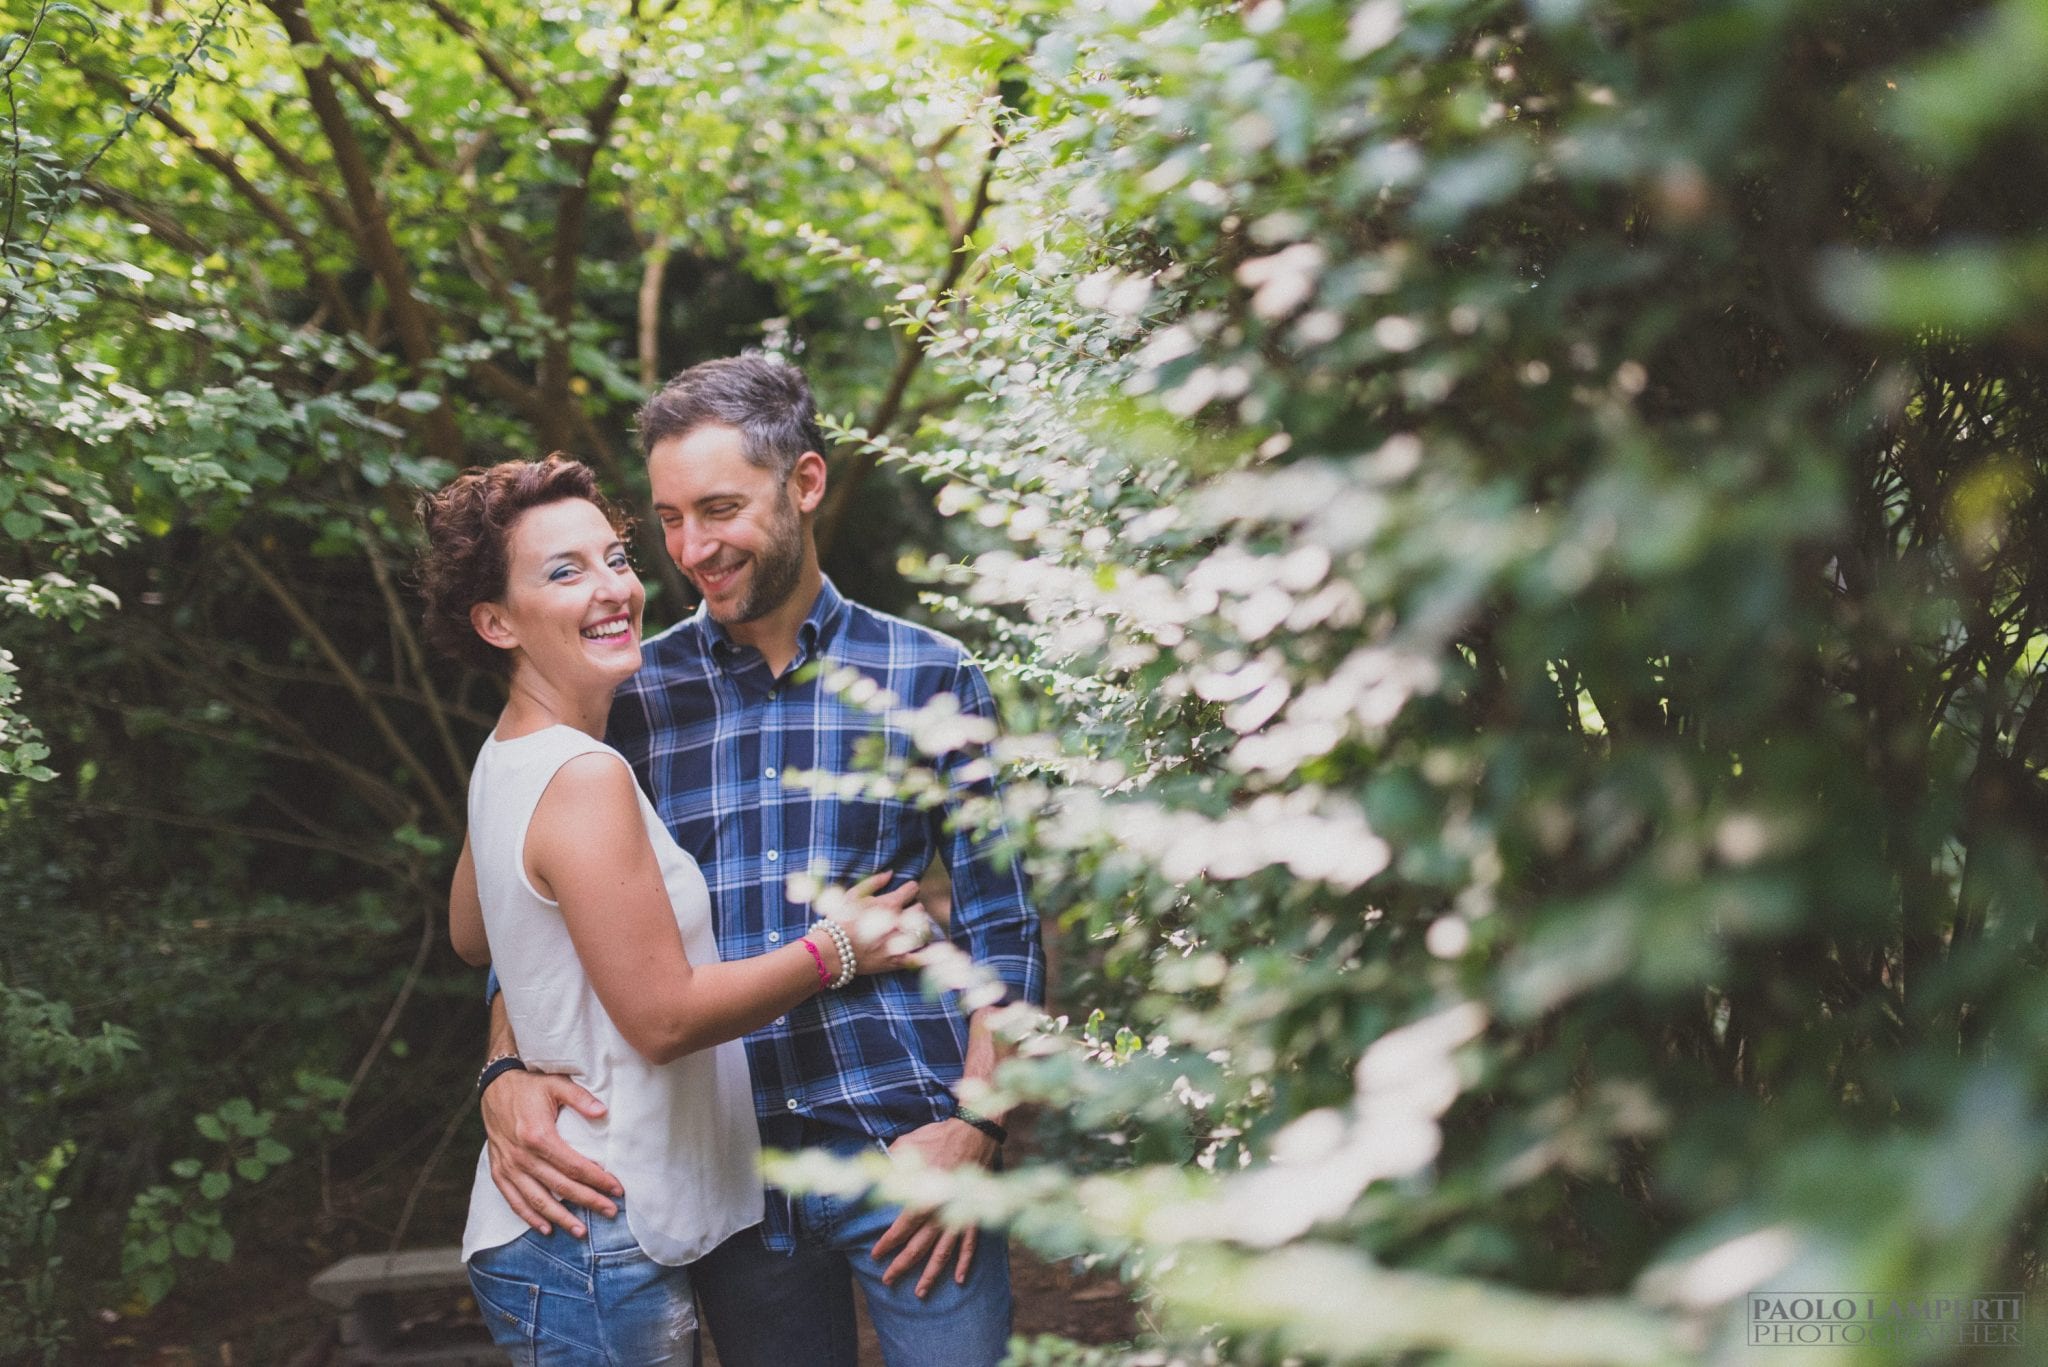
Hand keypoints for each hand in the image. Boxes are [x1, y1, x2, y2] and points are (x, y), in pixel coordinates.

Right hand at [480, 1068, 623, 1237]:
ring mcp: (508, 1166)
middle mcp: (522, 1156)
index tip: (617, 1189)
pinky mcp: (498, 1171)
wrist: (493, 1086)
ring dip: (560, 1218)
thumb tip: (603, 1112)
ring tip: (580, 1232)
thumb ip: (580, 1098)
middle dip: (588, 1201)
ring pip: (537, 1200)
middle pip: (560, 1187)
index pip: (574, 1166)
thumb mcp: (556, 1084)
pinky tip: (545, 1228)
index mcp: (538, 1136)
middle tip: (610, 1212)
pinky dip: (529, 1217)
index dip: (598, 1180)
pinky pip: (513, 1200)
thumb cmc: (529, 1085)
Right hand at [816, 872, 929, 976]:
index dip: (909, 889)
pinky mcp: (898, 960)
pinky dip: (923, 952)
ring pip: (923, 930)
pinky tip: (918, 948)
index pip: (912, 890)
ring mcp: (900, 942)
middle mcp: (899, 922)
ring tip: (909, 928)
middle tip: (904, 912)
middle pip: (920, 909)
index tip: (906, 892)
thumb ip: (874, 882)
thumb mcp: (853, 895)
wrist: (832, 951)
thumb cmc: (839, 920)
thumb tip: (891, 873)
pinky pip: (920, 956)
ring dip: (917, 927)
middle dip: (913, 908)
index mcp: (889, 904)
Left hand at [868, 1118, 997, 1296]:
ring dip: (931, 1274)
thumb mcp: (906, 1148)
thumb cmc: (937, 1138)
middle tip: (888, 1280)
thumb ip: (889, 1167)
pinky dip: (965, 1262)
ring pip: (943, 1253)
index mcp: (922, 1197)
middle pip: (918, 1247)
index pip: (900, 1229)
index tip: (875, 1256)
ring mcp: (959, 1215)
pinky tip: (959, 1279)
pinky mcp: (974, 1214)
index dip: (887, 1244)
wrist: (973, 1132)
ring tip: (920, 1293)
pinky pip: (970, 1244)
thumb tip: (870, 1175)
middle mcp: (939, 1212)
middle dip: (901, 1265)